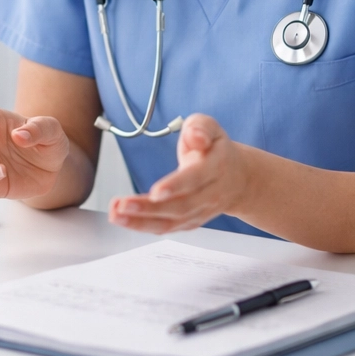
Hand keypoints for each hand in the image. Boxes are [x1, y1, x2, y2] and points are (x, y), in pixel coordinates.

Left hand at [108, 114, 246, 233]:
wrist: (238, 179)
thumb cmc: (216, 149)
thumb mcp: (210, 127)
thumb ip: (200, 127)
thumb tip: (195, 137)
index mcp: (215, 167)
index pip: (196, 178)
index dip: (176, 185)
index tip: (156, 191)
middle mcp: (210, 194)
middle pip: (181, 206)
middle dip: (149, 208)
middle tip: (123, 205)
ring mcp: (201, 211)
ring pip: (172, 221)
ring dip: (141, 221)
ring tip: (116, 214)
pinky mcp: (190, 221)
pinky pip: (167, 227)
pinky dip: (144, 226)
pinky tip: (124, 219)